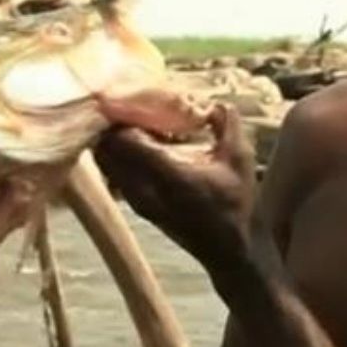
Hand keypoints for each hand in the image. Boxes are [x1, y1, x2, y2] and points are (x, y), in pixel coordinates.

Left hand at [94, 103, 255, 268]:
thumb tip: (214, 102)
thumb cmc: (238, 204)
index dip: (122, 114)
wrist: (232, 250)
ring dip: (115, 141)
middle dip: (115, 123)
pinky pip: (114, 174)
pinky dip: (120, 157)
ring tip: (139, 125)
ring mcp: (136, 200)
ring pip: (106, 161)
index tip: (132, 96)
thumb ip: (227, 124)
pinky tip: (145, 148)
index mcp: (166, 174)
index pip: (123, 138)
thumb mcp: (240, 158)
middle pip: (107, 147)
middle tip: (133, 106)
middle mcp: (143, 188)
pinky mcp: (137, 206)